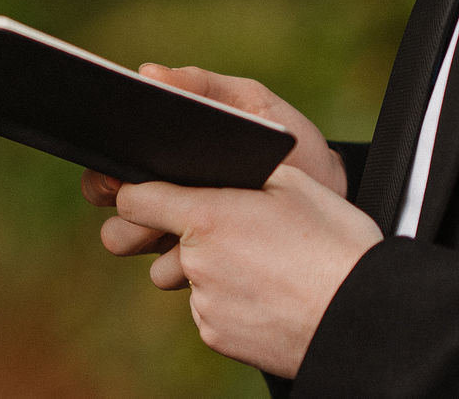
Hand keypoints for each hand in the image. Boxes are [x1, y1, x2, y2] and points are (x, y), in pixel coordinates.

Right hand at [81, 64, 347, 257]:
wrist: (333, 201)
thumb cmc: (290, 146)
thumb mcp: (251, 104)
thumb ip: (203, 85)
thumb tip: (148, 72)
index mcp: (166, 157)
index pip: (113, 160)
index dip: (105, 163)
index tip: (115, 165)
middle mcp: (163, 195)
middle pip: (109, 199)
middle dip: (113, 196)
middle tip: (132, 191)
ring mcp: (177, 233)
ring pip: (125, 238)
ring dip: (135, 232)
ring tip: (163, 225)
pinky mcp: (198, 267)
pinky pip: (163, 271)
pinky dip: (171, 262)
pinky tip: (190, 252)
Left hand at [108, 166, 381, 377]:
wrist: (366, 318)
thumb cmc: (336, 244)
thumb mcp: (293, 184)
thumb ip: (236, 173)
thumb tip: (207, 166)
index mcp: (206, 217)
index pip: (135, 200)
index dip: (143, 195)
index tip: (155, 197)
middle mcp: (195, 262)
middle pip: (163, 244)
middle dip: (185, 239)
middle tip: (235, 236)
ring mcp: (203, 303)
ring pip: (189, 280)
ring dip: (211, 273)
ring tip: (263, 269)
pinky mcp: (215, 335)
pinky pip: (209, 310)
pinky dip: (231, 304)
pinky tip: (269, 297)